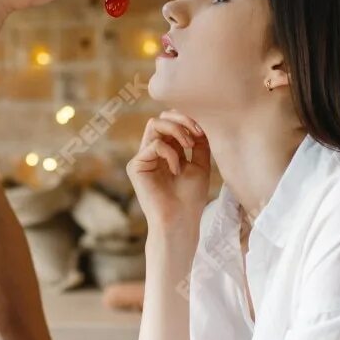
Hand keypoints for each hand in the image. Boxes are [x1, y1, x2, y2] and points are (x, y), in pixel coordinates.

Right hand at [127, 111, 212, 237]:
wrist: (180, 220)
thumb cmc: (191, 198)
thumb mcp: (200, 165)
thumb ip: (199, 143)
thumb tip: (200, 121)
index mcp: (167, 151)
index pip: (171, 122)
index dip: (187, 119)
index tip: (203, 131)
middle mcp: (152, 152)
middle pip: (161, 118)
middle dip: (181, 119)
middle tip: (197, 133)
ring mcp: (143, 158)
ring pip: (154, 124)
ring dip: (176, 130)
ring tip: (189, 145)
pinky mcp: (135, 166)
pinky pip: (154, 145)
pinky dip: (170, 153)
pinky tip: (176, 170)